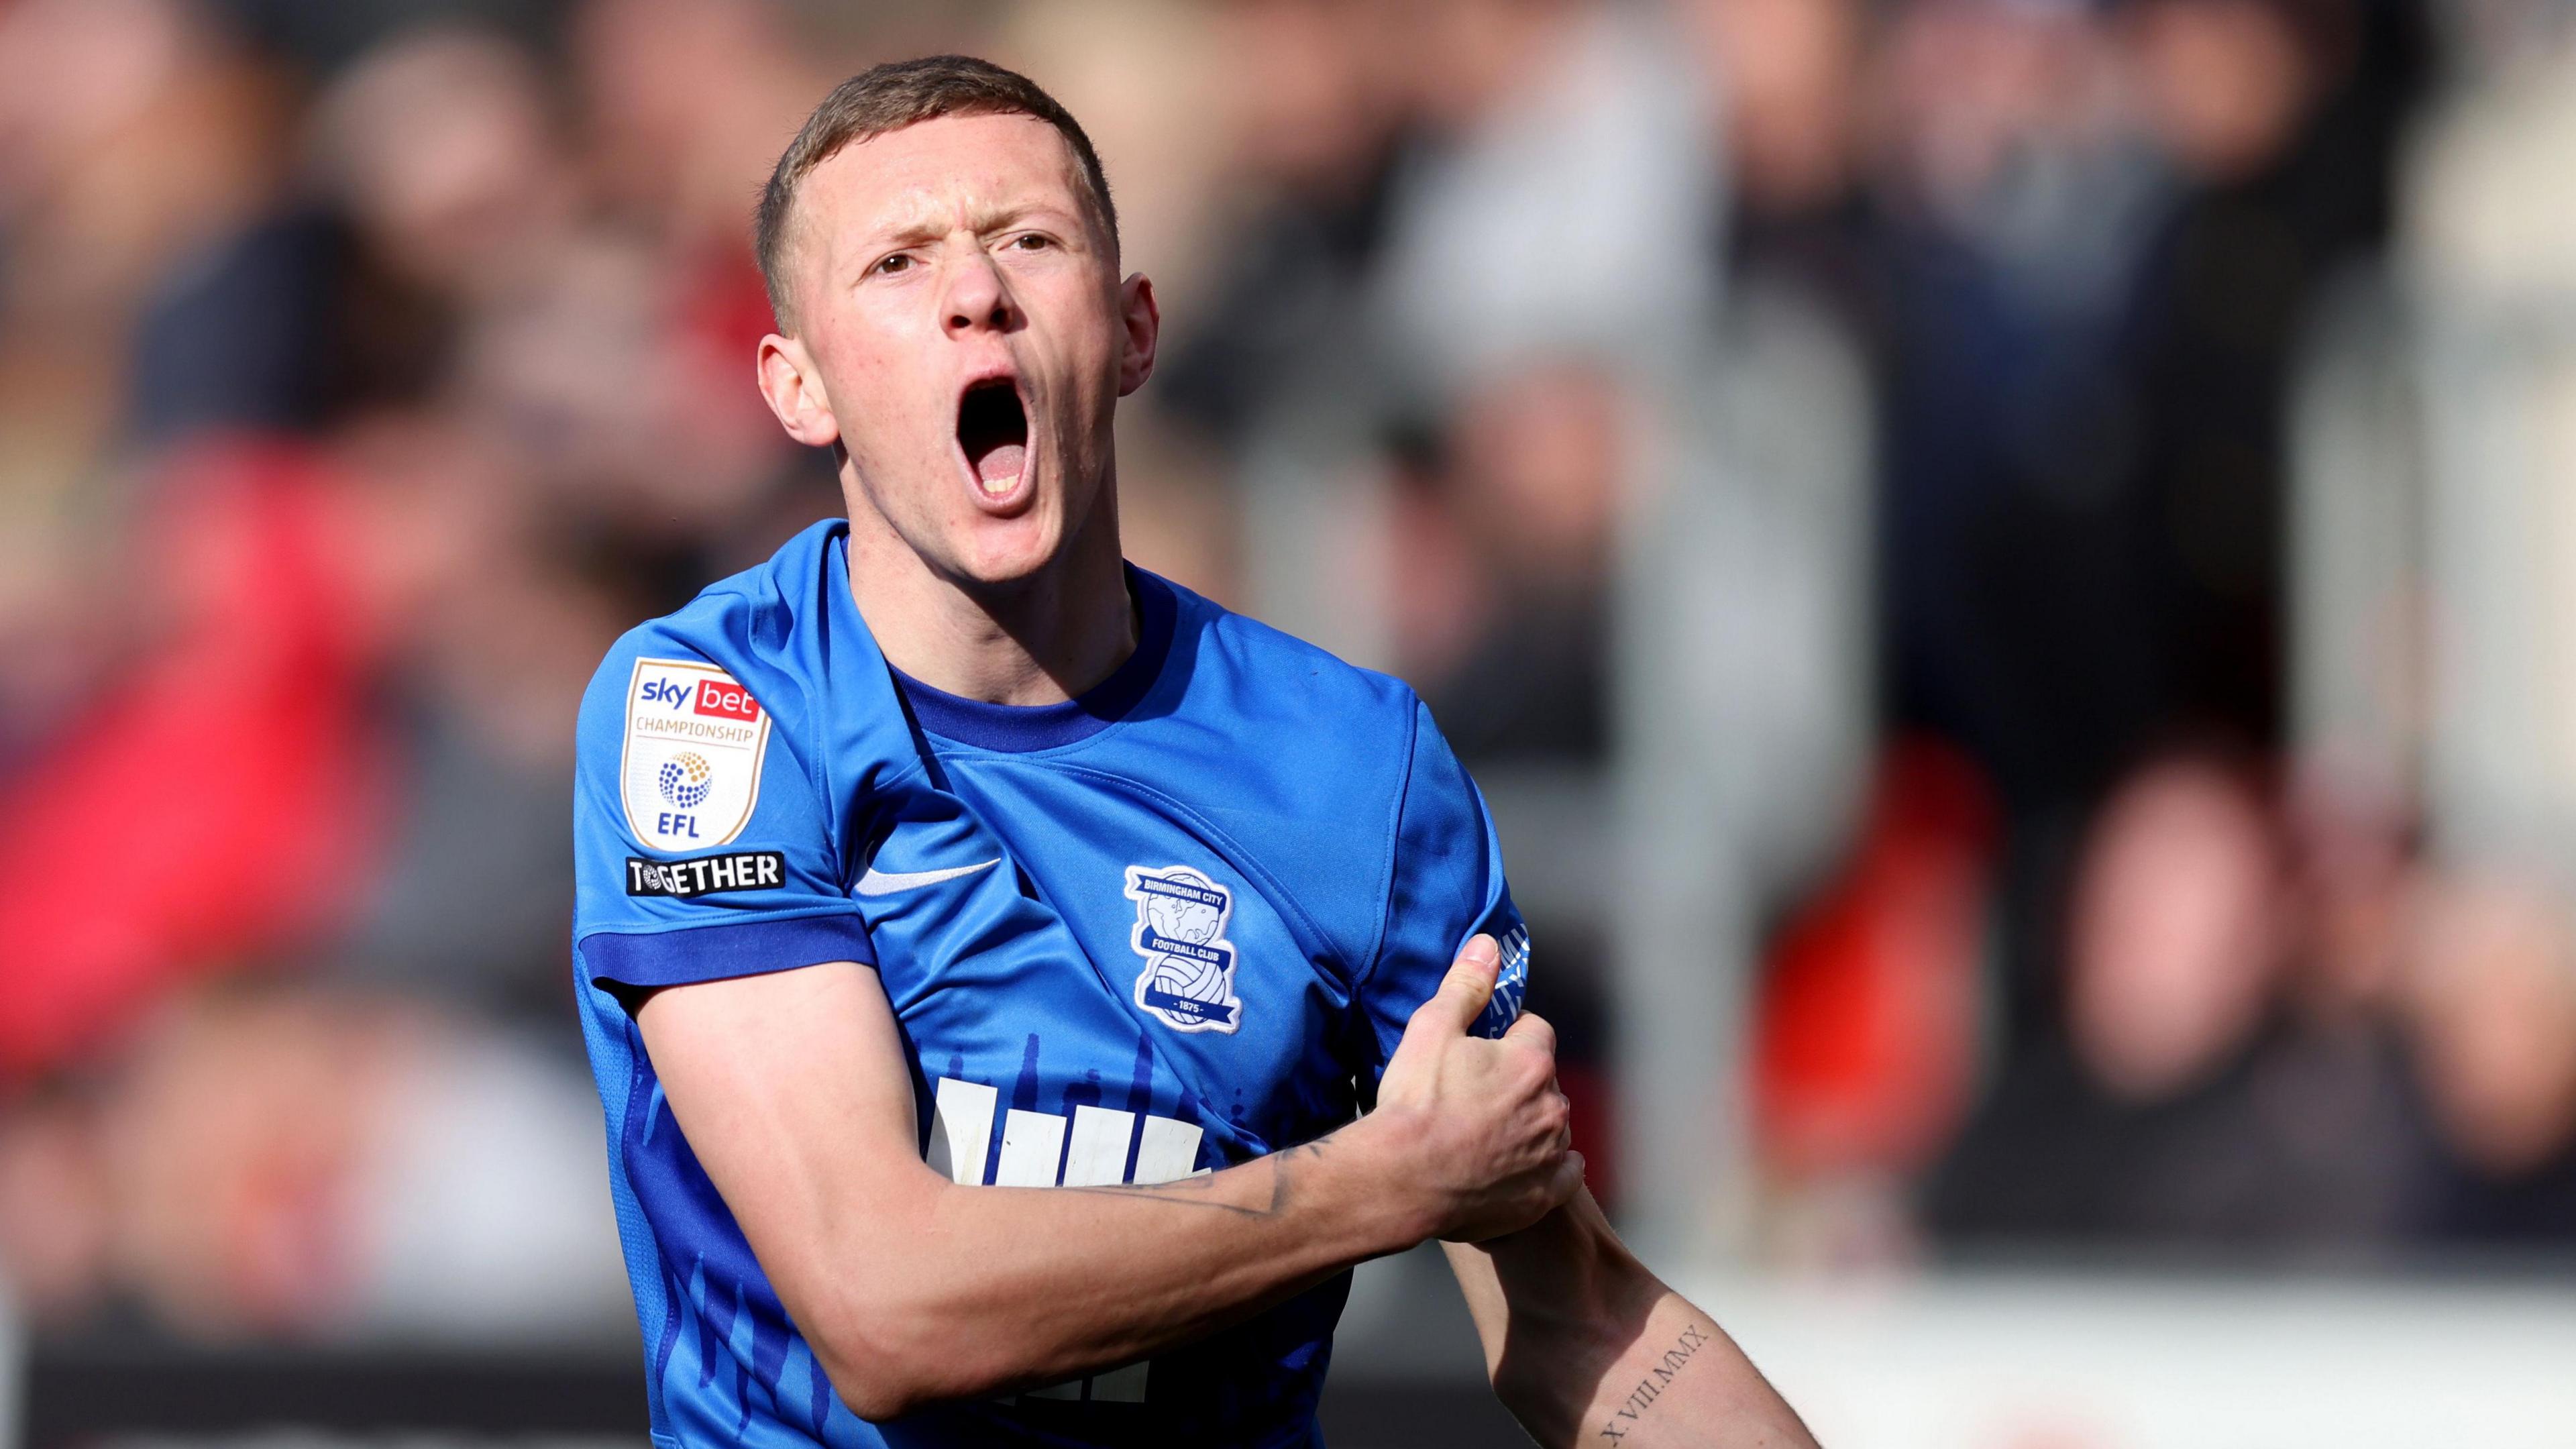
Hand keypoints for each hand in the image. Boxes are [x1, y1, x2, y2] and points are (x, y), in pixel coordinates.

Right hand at [1372, 934, 1581, 1243]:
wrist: (1401, 1180)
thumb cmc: (1415, 1104)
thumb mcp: (1432, 1029)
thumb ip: (1466, 986)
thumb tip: (1490, 947)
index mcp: (1531, 1061)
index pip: (1534, 1030)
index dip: (1505, 1037)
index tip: (1476, 1052)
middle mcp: (1552, 1106)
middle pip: (1543, 1079)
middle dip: (1517, 1081)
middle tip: (1472, 1095)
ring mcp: (1551, 1154)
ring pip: (1551, 1124)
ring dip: (1529, 1123)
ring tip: (1482, 1133)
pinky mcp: (1544, 1194)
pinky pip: (1563, 1173)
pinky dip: (1546, 1167)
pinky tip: (1516, 1167)